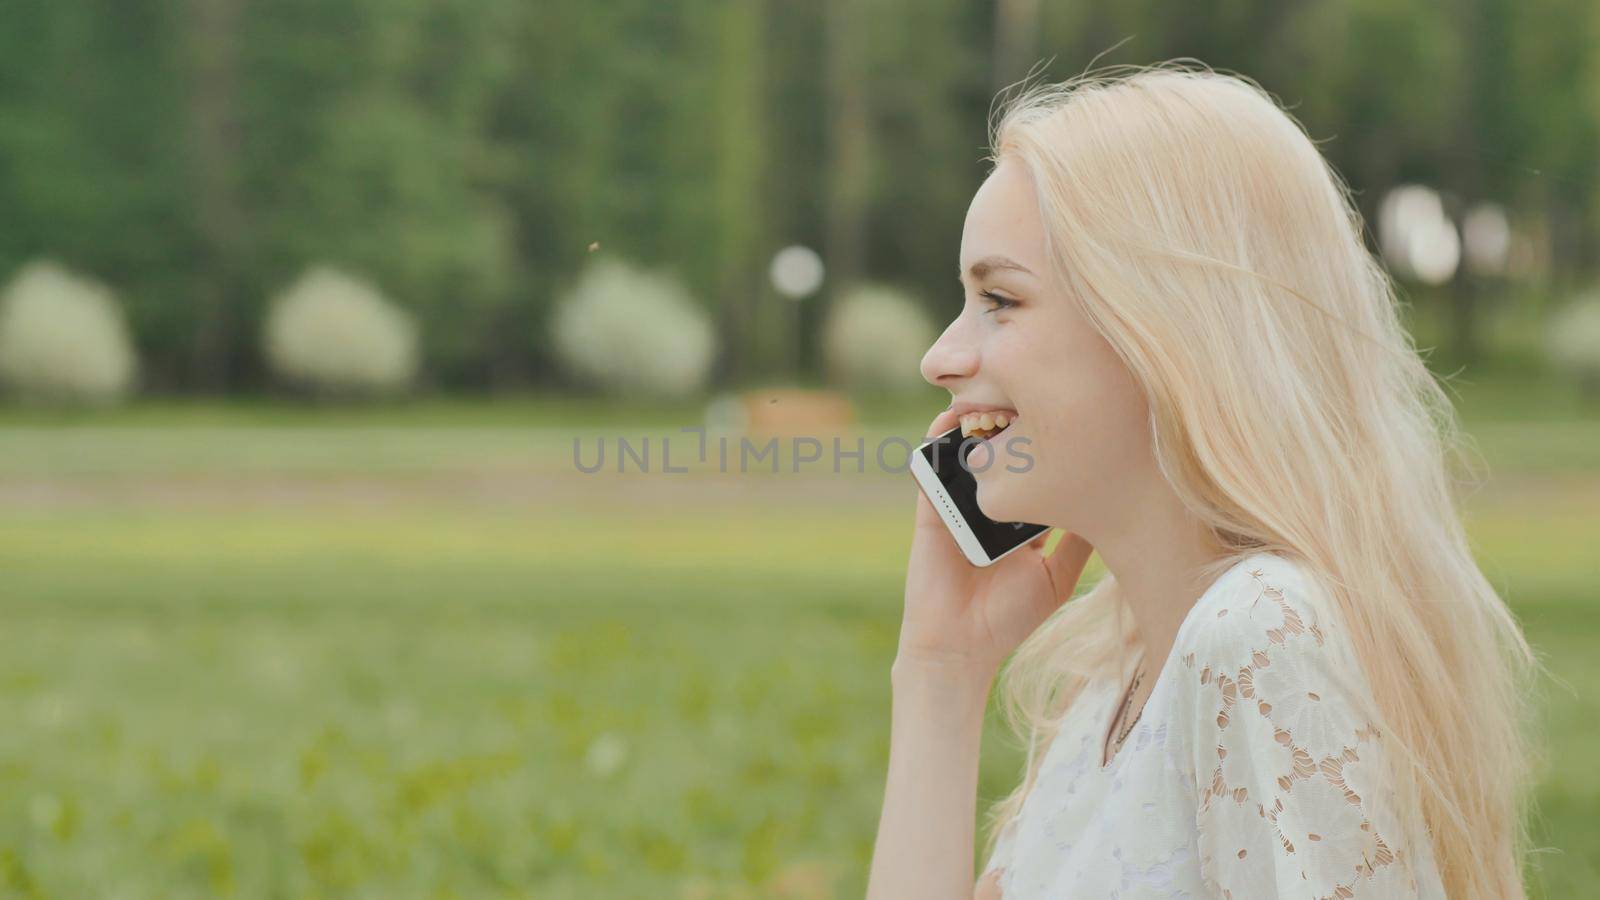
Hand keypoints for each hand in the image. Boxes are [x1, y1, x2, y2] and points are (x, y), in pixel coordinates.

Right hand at [899, 407, 1094, 678]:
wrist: (960, 647)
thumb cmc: (1008, 618)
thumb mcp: (1057, 575)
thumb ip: (1077, 541)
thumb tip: (1112, 500)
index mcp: (1019, 519)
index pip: (1036, 470)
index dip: (1050, 442)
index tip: (1073, 412)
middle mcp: (989, 506)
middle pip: (1002, 454)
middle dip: (1015, 422)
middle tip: (1039, 391)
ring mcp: (958, 505)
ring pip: (967, 452)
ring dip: (976, 422)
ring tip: (998, 396)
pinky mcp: (930, 510)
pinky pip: (930, 467)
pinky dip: (938, 439)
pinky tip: (954, 419)